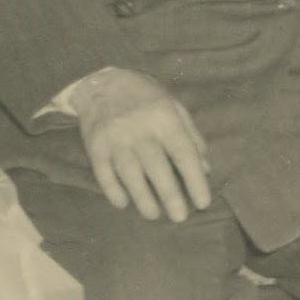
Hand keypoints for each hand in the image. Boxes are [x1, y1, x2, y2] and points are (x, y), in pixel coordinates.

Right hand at [69, 67, 214, 223]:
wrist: (100, 81)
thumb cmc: (145, 97)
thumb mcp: (174, 107)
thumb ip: (191, 137)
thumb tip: (205, 169)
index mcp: (164, 118)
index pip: (183, 154)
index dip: (195, 180)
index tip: (203, 203)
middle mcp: (139, 128)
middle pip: (156, 166)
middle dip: (170, 195)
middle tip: (179, 217)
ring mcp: (114, 137)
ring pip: (129, 172)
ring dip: (142, 197)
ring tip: (153, 215)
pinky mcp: (94, 145)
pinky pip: (103, 172)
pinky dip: (112, 189)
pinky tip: (122, 203)